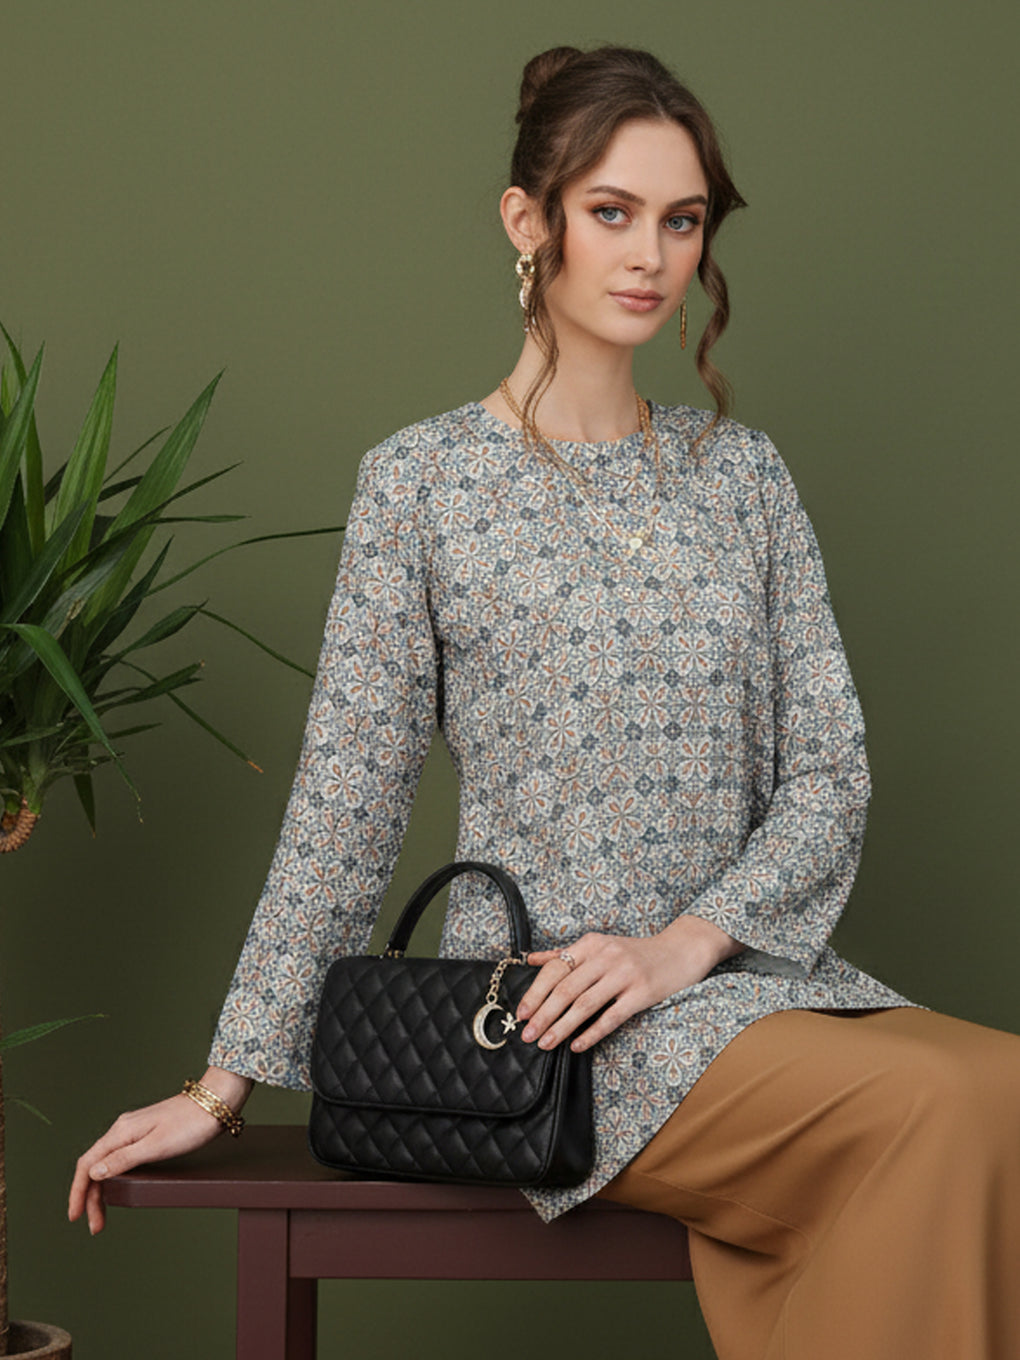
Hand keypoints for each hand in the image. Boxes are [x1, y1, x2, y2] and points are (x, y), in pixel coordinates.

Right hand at [68, 1068, 251, 1234]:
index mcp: (121, 1132)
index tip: (75, 1217)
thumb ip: (124, 1159)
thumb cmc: (191, 1123)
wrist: (216, 1101)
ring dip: (101, 1190)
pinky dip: (114, 1177)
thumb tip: (94, 1173)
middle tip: (96, 1226)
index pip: (87, 1164)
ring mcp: (135, 1130)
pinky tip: (118, 1188)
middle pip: (95, 1166)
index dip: (78, 1192)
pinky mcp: (148, 1133)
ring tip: (103, 1215)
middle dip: (91, 1197)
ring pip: (107, 1163)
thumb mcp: (157, 1146)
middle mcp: (123, 1129)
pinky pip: (120, 1158)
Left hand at [517, 914, 742, 1053]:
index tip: (521, 1014)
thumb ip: (565, 953)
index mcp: (592, 944)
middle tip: (526, 1035)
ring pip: (584, 1005)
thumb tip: (531, 959)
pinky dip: (591, 1033)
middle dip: (543, 1014)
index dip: (535, 993)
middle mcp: (606, 957)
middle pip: (566, 989)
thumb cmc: (635, 952)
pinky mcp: (642, 993)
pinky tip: (576, 1046)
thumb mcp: (600, 945)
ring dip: (561, 1027)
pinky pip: (611, 1017)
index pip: (555, 969)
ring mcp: (624, 975)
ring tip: (545, 1043)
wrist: (680, 951)